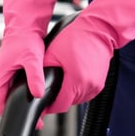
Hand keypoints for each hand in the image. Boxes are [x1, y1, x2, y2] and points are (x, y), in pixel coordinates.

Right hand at [0, 30, 46, 115]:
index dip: (10, 114)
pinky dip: (23, 94)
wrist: (25, 25)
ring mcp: (4, 76)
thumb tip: (37, 93)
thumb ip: (35, 78)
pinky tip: (34, 96)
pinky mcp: (11, 73)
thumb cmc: (24, 39)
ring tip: (37, 108)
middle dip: (18, 110)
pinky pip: (14, 89)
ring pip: (10, 96)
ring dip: (21, 102)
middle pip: (5, 102)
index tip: (24, 119)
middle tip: (36, 118)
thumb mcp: (32, 60)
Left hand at [41, 0, 134, 114]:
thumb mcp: (52, 53)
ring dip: (69, 94)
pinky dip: (78, 89)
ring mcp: (96, 86)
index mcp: (76, 81)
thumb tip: (34, 86)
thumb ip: (42, 73)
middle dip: (59, 97)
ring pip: (77, 100)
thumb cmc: (76, 37)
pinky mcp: (100, 85)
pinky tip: (74, 77)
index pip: (59, 106)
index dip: (50, 106)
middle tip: (52, 85)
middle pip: (68, 103)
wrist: (99, 29)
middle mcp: (88, 86)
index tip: (44, 102)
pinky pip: (85, 94)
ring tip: (64, 78)